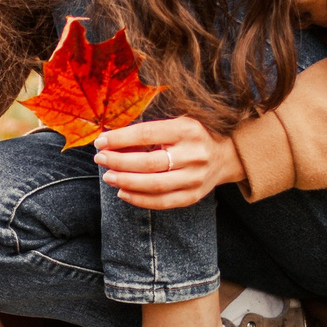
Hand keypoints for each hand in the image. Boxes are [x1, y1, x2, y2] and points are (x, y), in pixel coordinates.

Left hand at [94, 116, 240, 209]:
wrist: (226, 156)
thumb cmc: (191, 137)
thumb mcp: (175, 124)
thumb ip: (147, 132)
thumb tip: (110, 141)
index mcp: (187, 130)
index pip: (146, 134)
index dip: (120, 139)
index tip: (100, 141)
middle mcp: (193, 154)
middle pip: (148, 162)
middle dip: (119, 161)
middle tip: (100, 159)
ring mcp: (195, 178)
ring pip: (154, 185)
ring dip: (125, 181)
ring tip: (108, 176)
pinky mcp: (194, 196)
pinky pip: (162, 202)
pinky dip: (139, 199)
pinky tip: (122, 192)